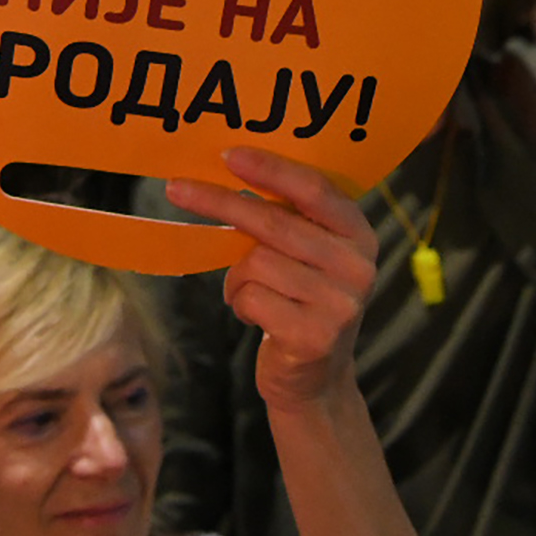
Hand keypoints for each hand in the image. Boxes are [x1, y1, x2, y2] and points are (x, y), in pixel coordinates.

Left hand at [167, 147, 377, 411]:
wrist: (315, 379)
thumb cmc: (300, 299)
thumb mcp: (309, 254)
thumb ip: (288, 218)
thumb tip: (227, 169)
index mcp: (359, 233)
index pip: (314, 188)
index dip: (270, 169)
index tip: (227, 155)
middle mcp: (358, 266)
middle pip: (275, 222)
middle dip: (221, 203)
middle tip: (177, 188)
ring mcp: (340, 304)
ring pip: (256, 262)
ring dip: (237, 277)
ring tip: (249, 292)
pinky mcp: (315, 337)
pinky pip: (251, 297)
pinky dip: (239, 303)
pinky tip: (255, 315)